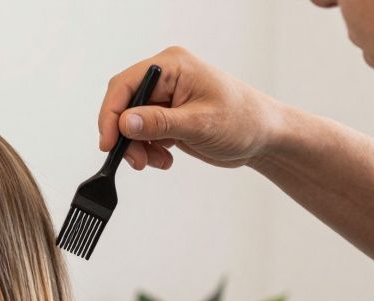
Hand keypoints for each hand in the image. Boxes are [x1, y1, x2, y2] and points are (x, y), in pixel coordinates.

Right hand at [100, 47, 288, 171]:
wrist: (264, 137)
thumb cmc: (244, 121)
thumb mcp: (200, 124)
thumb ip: (159, 123)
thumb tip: (124, 122)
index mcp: (173, 66)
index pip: (126, 85)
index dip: (111, 114)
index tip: (109, 143)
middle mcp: (165, 77)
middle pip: (123, 105)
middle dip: (125, 136)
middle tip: (136, 160)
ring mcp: (164, 97)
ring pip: (129, 123)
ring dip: (137, 147)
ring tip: (156, 161)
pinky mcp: (166, 115)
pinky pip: (141, 133)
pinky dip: (146, 149)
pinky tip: (164, 158)